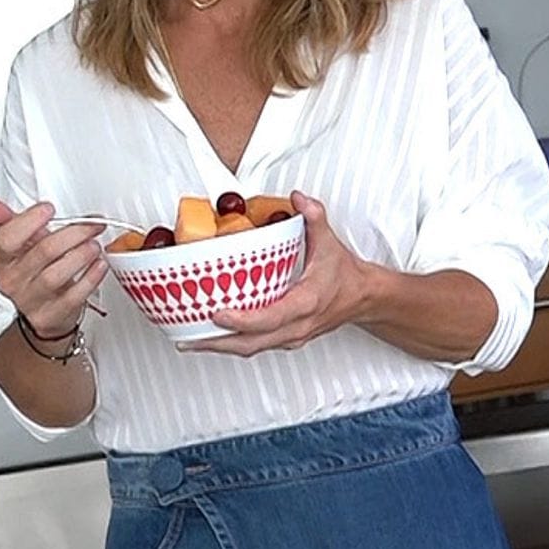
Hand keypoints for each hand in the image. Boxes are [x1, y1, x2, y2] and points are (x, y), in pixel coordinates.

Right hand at [0, 197, 106, 339]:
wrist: (40, 312)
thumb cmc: (31, 272)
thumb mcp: (18, 245)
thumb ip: (7, 221)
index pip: (6, 239)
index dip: (28, 221)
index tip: (48, 209)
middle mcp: (11, 281)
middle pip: (42, 252)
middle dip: (71, 234)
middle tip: (90, 225)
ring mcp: (30, 300)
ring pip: (56, 275)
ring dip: (81, 256)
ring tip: (94, 245)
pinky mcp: (50, 315)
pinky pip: (73, 296)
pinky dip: (90, 278)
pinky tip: (98, 265)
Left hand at [187, 192, 376, 356]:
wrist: (362, 298)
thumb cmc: (344, 275)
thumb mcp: (330, 242)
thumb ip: (314, 218)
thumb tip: (297, 199)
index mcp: (305, 303)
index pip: (270, 318)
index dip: (242, 319)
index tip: (217, 313)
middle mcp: (296, 326)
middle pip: (251, 343)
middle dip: (216, 342)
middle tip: (186, 336)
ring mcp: (290, 337)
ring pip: (250, 349)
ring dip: (218, 347)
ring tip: (188, 339)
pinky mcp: (284, 340)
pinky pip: (254, 346)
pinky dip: (230, 343)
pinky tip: (210, 336)